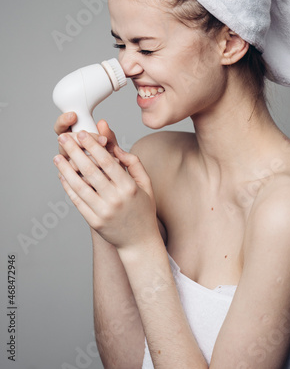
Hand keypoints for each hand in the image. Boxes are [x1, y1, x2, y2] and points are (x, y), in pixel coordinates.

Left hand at [53, 131, 159, 250]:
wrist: (139, 241)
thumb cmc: (143, 209)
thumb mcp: (146, 184)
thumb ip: (133, 163)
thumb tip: (116, 147)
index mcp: (129, 187)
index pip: (107, 162)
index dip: (93, 146)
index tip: (82, 134)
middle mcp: (116, 199)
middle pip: (91, 171)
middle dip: (75, 152)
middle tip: (64, 139)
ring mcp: (104, 212)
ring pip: (80, 186)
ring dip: (66, 170)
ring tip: (57, 157)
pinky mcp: (94, 222)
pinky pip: (78, 202)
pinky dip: (68, 188)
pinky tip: (62, 177)